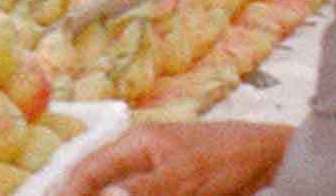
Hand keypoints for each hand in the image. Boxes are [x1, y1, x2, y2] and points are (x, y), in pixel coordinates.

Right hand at [59, 121, 291, 195]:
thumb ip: (142, 190)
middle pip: (97, 184)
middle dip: (85, 194)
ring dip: (105, 194)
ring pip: (117, 191)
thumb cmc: (226, 160)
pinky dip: (125, 195)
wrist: (267, 159)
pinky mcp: (170, 187)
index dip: (68, 193)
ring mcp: (153, 174)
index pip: (87, 170)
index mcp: (136, 144)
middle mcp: (138, 157)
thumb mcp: (183, 178)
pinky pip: (138, 192)